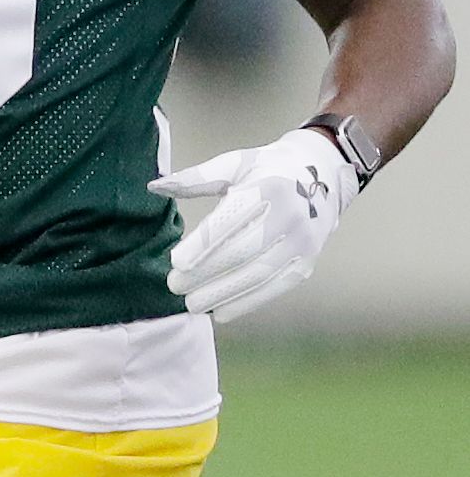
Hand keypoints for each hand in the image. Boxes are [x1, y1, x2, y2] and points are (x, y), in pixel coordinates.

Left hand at [150, 127, 357, 322]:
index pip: (232, 220)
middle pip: (244, 251)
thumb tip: (154, 186)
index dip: (204, 244)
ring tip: (192, 304)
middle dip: (207, 272)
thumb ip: (195, 178)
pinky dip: (248, 303)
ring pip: (260, 274)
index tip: (176, 261)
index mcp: (269, 188)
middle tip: (175, 285)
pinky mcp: (306, 263)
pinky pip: (275, 288)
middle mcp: (290, 217)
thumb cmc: (265, 169)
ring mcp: (302, 243)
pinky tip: (221, 312)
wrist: (322, 174)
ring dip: (224, 293)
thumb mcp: (233, 164)